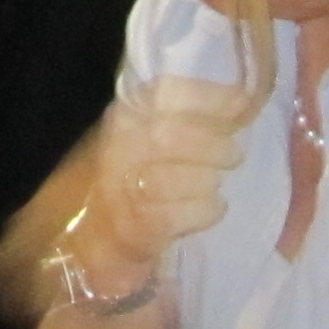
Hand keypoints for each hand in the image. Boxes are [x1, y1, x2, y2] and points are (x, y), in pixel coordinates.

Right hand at [61, 74, 249, 293]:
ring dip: (205, 180)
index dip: (208, 97)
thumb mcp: (144, 139)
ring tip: (216, 184)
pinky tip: (215, 209)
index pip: (164, 94)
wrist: (85, 234)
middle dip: (210, 145)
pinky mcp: (129, 229)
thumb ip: (185, 120)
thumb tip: (243, 105)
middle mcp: (116, 149)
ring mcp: (118, 191)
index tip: (242, 103)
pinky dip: (202, 211)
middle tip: (233, 156)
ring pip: (167, 179)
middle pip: (166, 137)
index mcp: (125, 117)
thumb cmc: (128, 180)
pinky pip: (170, 217)